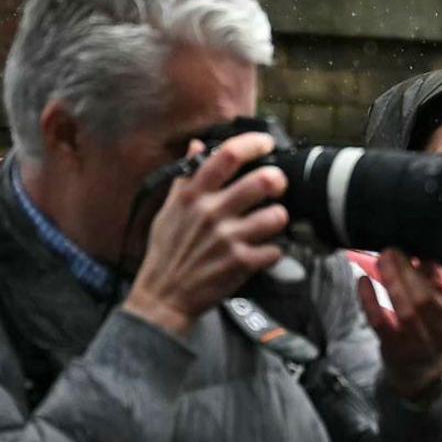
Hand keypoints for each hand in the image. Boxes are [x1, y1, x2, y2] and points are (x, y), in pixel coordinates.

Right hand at [123, 132, 295, 335]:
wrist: (163, 297)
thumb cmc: (166, 253)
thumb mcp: (168, 210)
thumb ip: (186, 178)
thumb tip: (197, 146)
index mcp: (193, 196)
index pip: (228, 155)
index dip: (254, 144)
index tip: (266, 144)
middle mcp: (211, 213)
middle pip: (263, 181)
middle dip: (278, 181)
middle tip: (278, 186)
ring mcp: (228, 239)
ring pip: (276, 216)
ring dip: (279, 217)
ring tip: (271, 222)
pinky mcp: (241, 264)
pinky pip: (275, 249)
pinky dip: (274, 250)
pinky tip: (264, 251)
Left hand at [367, 253, 441, 403]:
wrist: (418, 369)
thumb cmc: (433, 322)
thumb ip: (433, 275)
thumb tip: (421, 244)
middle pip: (427, 301)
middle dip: (409, 273)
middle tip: (394, 250)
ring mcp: (419, 344)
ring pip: (405, 311)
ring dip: (392, 281)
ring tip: (383, 258)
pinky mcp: (394, 348)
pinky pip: (380, 322)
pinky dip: (370, 300)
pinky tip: (364, 279)